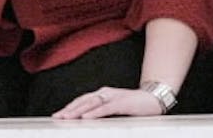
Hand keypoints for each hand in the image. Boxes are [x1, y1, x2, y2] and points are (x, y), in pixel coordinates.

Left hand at [52, 86, 168, 118]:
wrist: (153, 99)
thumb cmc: (134, 105)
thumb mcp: (114, 108)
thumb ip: (102, 111)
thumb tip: (86, 119)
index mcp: (103, 94)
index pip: (82, 100)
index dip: (69, 107)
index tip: (58, 115)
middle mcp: (106, 93)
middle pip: (83, 101)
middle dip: (69, 109)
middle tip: (58, 117)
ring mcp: (114, 97)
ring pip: (91, 103)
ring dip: (78, 110)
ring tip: (67, 117)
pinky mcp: (122, 102)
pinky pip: (105, 108)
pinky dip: (94, 112)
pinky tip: (86, 117)